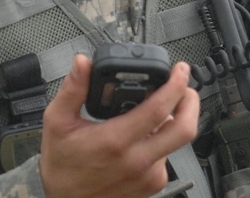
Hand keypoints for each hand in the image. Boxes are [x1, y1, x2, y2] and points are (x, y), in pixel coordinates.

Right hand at [39, 54, 199, 197]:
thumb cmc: (62, 166)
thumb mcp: (58, 123)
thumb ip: (73, 90)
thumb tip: (82, 64)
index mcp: (116, 141)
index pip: (159, 109)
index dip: (175, 85)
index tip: (179, 70)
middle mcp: (137, 161)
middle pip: (184, 128)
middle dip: (191, 102)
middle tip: (185, 88)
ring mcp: (148, 175)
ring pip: (177, 142)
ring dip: (173, 121)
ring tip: (158, 111)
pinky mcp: (152, 185)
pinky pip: (168, 157)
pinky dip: (163, 141)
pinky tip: (146, 135)